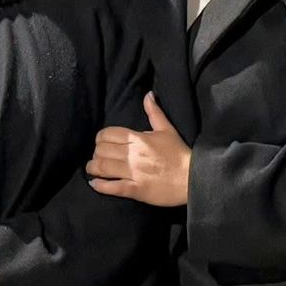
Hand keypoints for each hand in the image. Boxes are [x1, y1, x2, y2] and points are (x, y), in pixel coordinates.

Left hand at [86, 92, 190, 206]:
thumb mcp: (167, 129)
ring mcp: (133, 173)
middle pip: (102, 151)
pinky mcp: (135, 190)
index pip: (108, 134)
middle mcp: (133, 154)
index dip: (100, 138)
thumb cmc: (179, 153)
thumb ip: (154, 112)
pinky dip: (100, 185)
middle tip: (98, 157)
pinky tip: (95, 183)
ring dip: (93, 168)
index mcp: (139, 138)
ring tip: (92, 169)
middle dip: (96, 153)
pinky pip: (111, 187)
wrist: (192, 178)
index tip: (102, 143)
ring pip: (103, 168)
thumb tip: (148, 95)